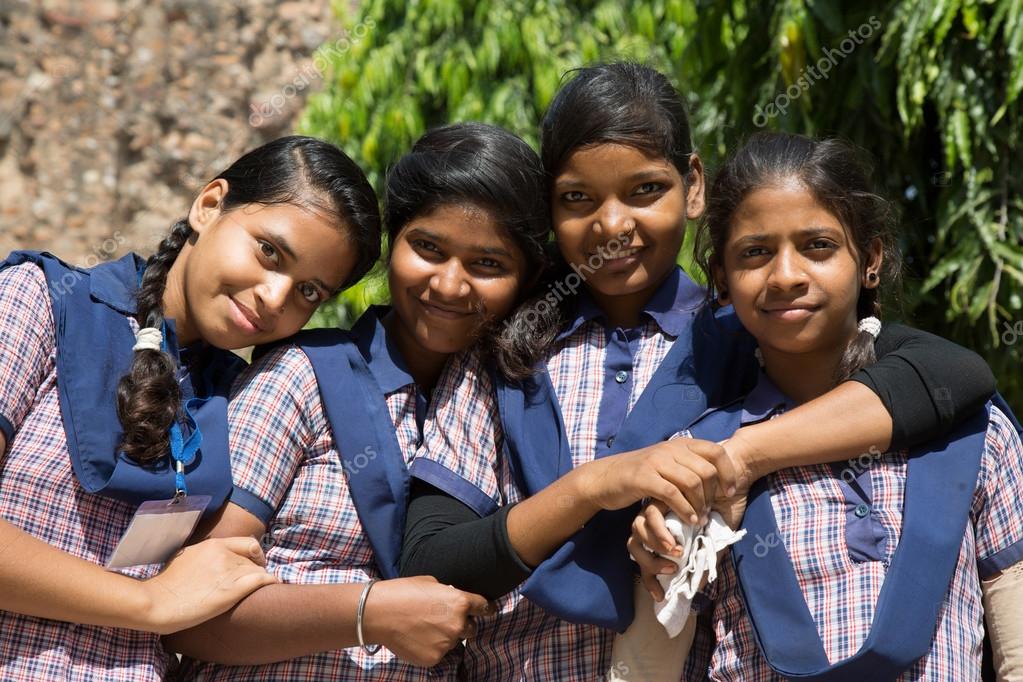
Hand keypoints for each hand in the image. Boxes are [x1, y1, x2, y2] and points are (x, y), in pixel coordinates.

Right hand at [141, 536, 277, 633]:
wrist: (155, 602)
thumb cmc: (165, 586)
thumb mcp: (186, 558)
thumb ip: (204, 556)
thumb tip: (212, 560)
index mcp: (212, 545)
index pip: (248, 543)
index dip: (255, 555)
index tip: (255, 564)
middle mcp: (224, 554)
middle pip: (254, 560)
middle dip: (256, 570)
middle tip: (256, 582)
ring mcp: (229, 571)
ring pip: (259, 570)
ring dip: (261, 579)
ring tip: (261, 589)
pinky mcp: (232, 589)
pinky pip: (262, 580)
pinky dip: (270, 582)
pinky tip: (272, 587)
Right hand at [362, 576, 491, 666]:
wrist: (379, 613)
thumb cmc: (402, 592)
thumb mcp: (430, 583)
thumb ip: (447, 593)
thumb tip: (451, 599)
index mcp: (460, 602)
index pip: (485, 607)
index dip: (486, 609)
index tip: (487, 611)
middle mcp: (458, 624)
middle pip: (471, 628)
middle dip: (461, 624)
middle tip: (442, 620)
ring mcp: (447, 643)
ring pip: (453, 642)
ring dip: (445, 636)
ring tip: (424, 628)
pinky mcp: (434, 658)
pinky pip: (439, 653)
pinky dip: (431, 648)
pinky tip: (417, 639)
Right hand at [583, 438, 736, 524]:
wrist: (606, 477)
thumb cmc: (641, 474)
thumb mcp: (668, 463)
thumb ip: (689, 464)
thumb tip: (719, 473)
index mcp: (680, 444)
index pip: (716, 452)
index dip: (728, 472)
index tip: (730, 492)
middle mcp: (670, 448)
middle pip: (706, 470)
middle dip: (713, 494)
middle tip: (709, 510)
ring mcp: (657, 461)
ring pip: (692, 482)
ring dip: (700, 504)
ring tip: (699, 519)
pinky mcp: (644, 477)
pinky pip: (672, 493)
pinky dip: (684, 509)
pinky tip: (688, 520)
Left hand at [628, 486, 747, 601]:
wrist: (733, 480)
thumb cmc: (724, 510)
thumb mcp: (715, 541)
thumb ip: (703, 560)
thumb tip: (694, 587)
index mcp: (663, 532)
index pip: (644, 555)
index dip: (647, 575)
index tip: (659, 594)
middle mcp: (657, 520)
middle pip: (634, 543)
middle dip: (647, 564)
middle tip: (669, 571)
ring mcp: (657, 506)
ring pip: (638, 528)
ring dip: (654, 547)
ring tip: (676, 554)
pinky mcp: (662, 494)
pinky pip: (651, 514)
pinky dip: (661, 531)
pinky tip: (679, 541)